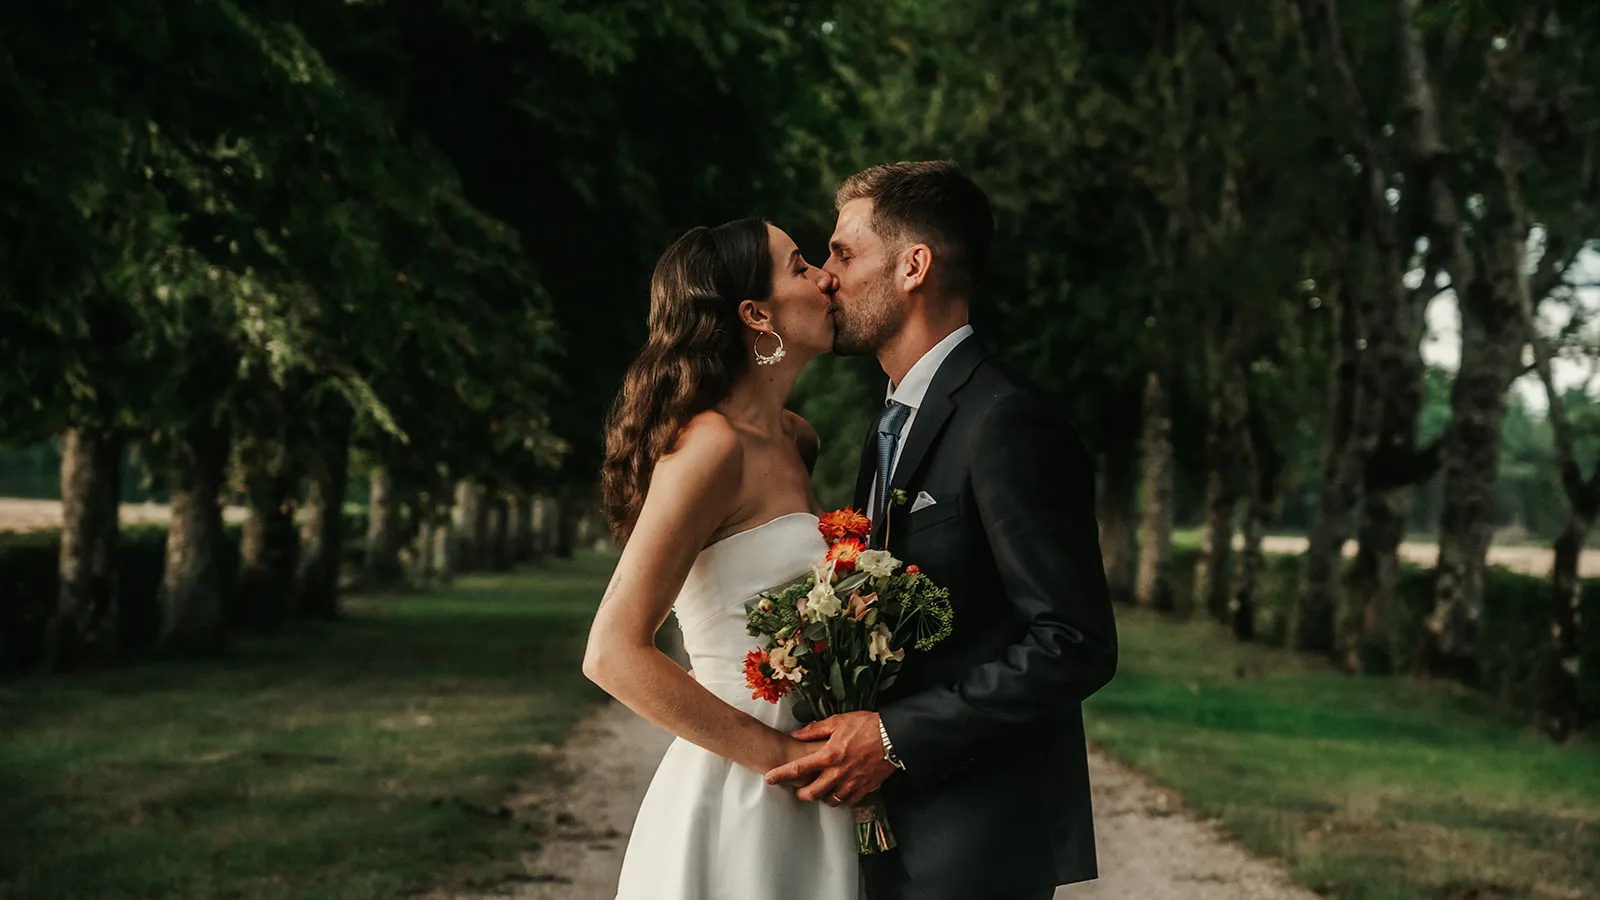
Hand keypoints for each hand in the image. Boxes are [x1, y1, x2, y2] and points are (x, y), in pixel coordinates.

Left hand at [762, 711, 897, 806]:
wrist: (894, 737)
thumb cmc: (866, 726)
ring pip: (830, 800)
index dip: (781, 775)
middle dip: (802, 795)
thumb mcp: (838, 721)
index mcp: (828, 755)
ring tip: (821, 791)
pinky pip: (848, 801)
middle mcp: (838, 773)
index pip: (798, 769)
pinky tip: (840, 792)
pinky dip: (841, 799)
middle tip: (799, 791)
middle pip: (812, 793)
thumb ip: (815, 730)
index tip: (769, 779)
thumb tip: (796, 734)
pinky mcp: (865, 788)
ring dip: (822, 797)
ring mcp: (852, 783)